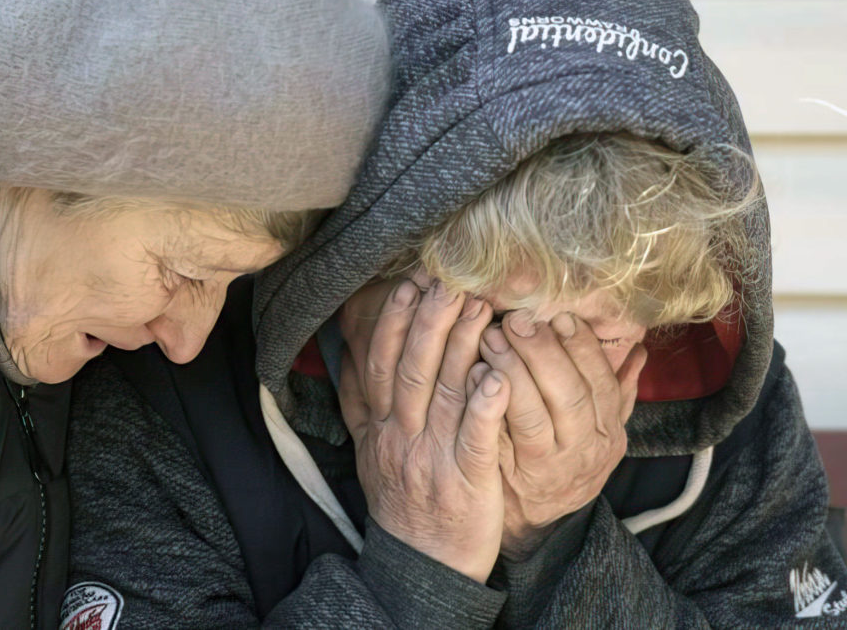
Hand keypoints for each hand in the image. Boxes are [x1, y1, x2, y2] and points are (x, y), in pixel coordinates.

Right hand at [338, 279, 506, 581]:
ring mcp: (433, 459)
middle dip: (429, 322)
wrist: (422, 564)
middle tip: (449, 281)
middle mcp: (401, 438)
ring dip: (462, 348)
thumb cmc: (404, 498)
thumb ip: (361, 402)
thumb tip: (348, 354)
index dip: (393, 322)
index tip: (409, 284)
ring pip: (444, 395)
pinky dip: (485, 406)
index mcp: (380, 427)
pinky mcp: (467, 482)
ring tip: (482, 309)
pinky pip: (475, 439)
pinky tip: (498, 374)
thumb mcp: (370, 450)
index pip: (382, 364)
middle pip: (411, 369)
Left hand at [479, 311, 646, 560]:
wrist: (536, 521)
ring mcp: (546, 465)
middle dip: (543, 353)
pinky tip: (472, 373)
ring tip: (491, 337)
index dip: (582, 349)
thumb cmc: (564, 460)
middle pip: (570, 396)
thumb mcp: (599, 431)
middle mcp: (583, 450)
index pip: (602, 383)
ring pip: (533, 416)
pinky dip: (487, 402)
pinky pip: (501, 436)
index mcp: (608, 432)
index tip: (561, 317)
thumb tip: (638, 348)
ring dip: (512, 371)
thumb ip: (617, 391)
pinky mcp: (511, 476)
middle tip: (517, 319)